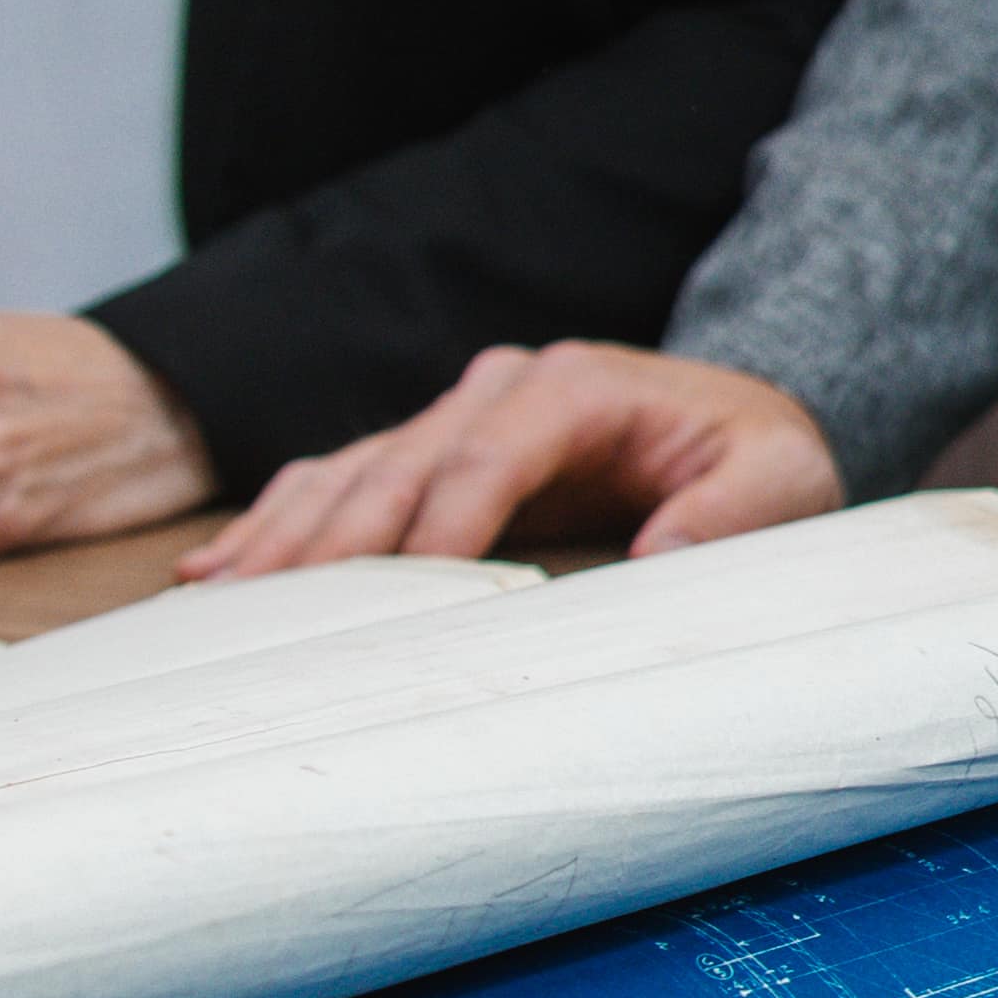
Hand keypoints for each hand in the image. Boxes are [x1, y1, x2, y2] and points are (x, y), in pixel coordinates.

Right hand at [193, 342, 839, 570]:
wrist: (738, 430)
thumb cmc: (758, 460)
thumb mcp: (782, 480)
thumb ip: (732, 512)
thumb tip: (662, 555)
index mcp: (576, 387)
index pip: (485, 458)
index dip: (436, 527)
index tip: (398, 596)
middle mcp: (501, 389)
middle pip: (399, 466)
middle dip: (333, 539)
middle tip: (267, 610)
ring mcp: (458, 416)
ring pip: (352, 473)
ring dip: (284, 537)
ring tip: (217, 599)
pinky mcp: (432, 452)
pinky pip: (339, 482)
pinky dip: (278, 524)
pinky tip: (215, 572)